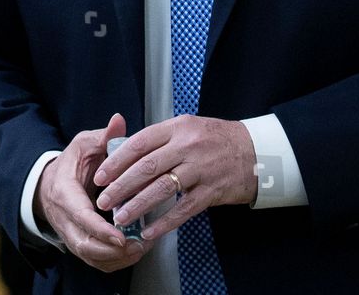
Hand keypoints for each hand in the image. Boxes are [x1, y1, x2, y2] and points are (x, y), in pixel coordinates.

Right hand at [32, 113, 143, 271]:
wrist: (48, 185)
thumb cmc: (71, 163)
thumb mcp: (84, 144)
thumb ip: (103, 136)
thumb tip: (118, 120)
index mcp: (64, 193)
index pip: (80, 216)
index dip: (100, 229)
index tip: (121, 235)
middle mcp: (64, 219)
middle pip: (84, 245)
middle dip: (112, 250)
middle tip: (138, 245)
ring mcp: (69, 234)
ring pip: (90, 257)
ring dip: (116, 258)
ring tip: (141, 249)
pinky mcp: (77, 243)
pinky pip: (94, 261)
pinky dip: (114, 262)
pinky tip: (133, 254)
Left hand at [92, 114, 256, 244]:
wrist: (257, 151)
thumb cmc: (217, 139)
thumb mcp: (188, 128)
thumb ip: (161, 139)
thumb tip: (126, 155)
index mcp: (178, 127)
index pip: (140, 143)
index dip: (117, 161)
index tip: (101, 175)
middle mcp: (188, 146)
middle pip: (146, 167)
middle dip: (121, 186)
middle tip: (104, 200)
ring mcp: (201, 169)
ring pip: (162, 189)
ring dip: (137, 205)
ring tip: (120, 217)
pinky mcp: (212, 190)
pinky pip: (183, 209)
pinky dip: (164, 222)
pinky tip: (149, 230)